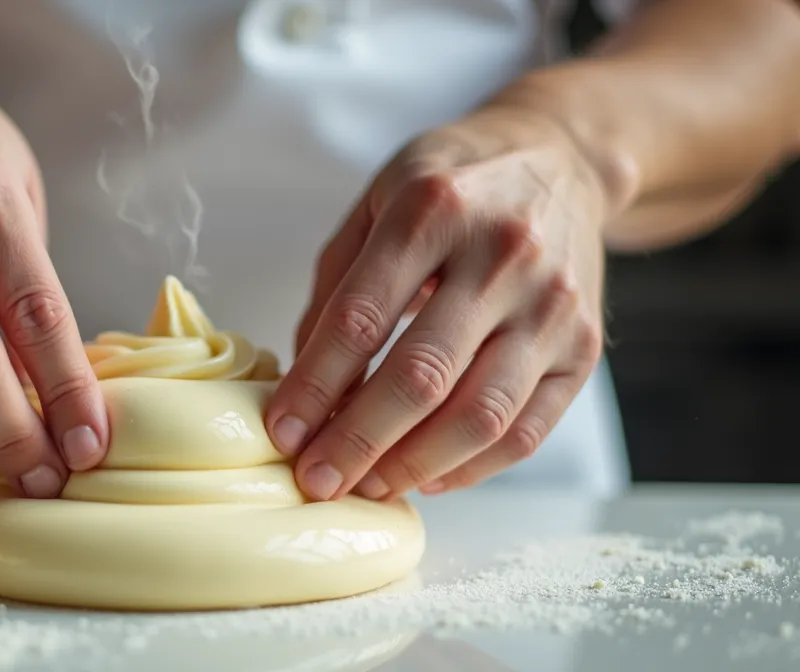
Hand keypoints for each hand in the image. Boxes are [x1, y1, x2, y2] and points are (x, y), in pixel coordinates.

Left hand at [267, 105, 611, 500]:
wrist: (563, 159)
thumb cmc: (452, 187)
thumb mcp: (378, 203)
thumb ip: (334, 288)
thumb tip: (302, 386)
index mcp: (433, 211)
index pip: (360, 319)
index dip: (314, 387)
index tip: (283, 434)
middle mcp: (501, 256)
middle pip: (420, 377)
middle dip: (357, 442)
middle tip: (316, 482)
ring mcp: (551, 305)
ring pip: (479, 416)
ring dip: (413, 466)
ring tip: (366, 487)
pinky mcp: (586, 346)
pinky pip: (527, 431)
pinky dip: (471, 468)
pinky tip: (427, 477)